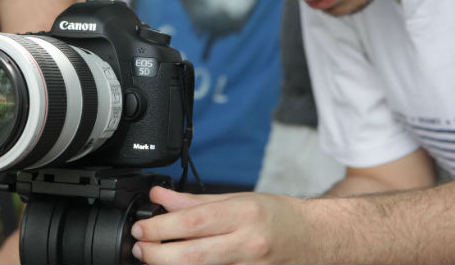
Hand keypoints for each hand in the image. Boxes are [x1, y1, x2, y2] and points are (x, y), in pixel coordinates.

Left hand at [131, 186, 314, 263]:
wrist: (315, 238)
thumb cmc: (278, 216)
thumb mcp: (238, 198)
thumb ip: (196, 201)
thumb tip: (160, 197)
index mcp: (244, 213)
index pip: (194, 221)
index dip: (161, 227)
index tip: (141, 227)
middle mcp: (249, 243)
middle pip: (193, 256)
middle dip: (157, 254)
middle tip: (139, 247)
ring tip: (153, 258)